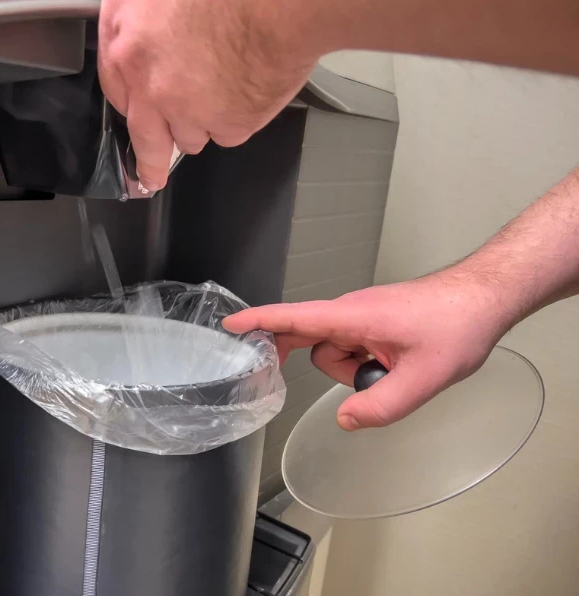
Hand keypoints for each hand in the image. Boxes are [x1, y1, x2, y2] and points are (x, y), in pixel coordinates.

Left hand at [97, 0, 322, 190]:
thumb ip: (141, 20)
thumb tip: (141, 36)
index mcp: (128, 46)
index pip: (117, 93)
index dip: (132, 104)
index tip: (135, 117)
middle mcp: (152, 86)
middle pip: (147, 139)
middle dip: (150, 161)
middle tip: (151, 177)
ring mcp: (190, 111)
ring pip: (189, 136)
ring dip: (201, 122)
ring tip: (225, 86)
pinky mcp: (229, 124)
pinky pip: (227, 133)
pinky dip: (236, 118)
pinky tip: (246, 87)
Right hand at [223, 272, 514, 430]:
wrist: (486, 297)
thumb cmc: (458, 322)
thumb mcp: (425, 377)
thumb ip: (382, 406)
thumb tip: (346, 420)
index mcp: (353, 317)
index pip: (293, 318)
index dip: (258, 323)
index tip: (230, 327)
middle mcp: (351, 313)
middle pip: (312, 344)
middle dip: (332, 368)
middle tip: (350, 381)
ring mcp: (363, 317)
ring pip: (337, 352)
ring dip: (358, 370)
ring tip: (398, 371)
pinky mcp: (375, 323)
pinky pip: (355, 348)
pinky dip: (369, 363)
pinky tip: (399, 365)